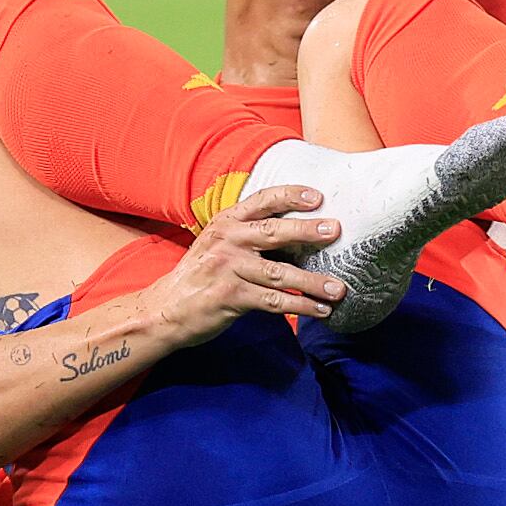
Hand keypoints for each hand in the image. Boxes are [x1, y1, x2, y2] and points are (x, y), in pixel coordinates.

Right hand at [146, 185, 344, 347]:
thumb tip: (299, 233)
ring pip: (279, 273)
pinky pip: (273, 301)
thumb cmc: (201, 273)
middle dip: (307, 231)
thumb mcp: (218, 242)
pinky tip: (320, 310)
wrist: (166, 307)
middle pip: (273, 232)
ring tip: (339, 288)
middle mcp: (228, 241)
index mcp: (227, 221)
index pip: (262, 200)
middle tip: (335, 230)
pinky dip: (300, 306)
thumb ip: (249, 233)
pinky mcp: (231, 297)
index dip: (290, 195)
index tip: (318, 196)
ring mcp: (229, 269)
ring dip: (312, 281)